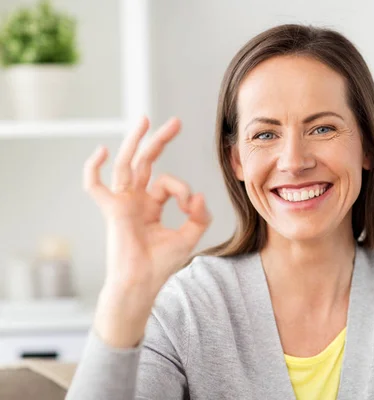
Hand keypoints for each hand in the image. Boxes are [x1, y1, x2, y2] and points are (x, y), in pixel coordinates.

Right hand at [83, 116, 210, 346]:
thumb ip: (199, 216)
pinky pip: (94, 186)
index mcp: (151, 205)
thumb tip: (200, 194)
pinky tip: (103, 151)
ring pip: (127, 164)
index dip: (184, 190)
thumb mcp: (189, 237)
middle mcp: (135, 200)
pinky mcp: (112, 210)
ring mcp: (122, 202)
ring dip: (136, 141)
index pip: (168, 183)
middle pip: (145, 162)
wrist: (143, 283)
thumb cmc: (161, 265)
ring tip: (146, 120)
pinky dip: (94, 169)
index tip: (192, 206)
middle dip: (159, 140)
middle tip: (175, 122)